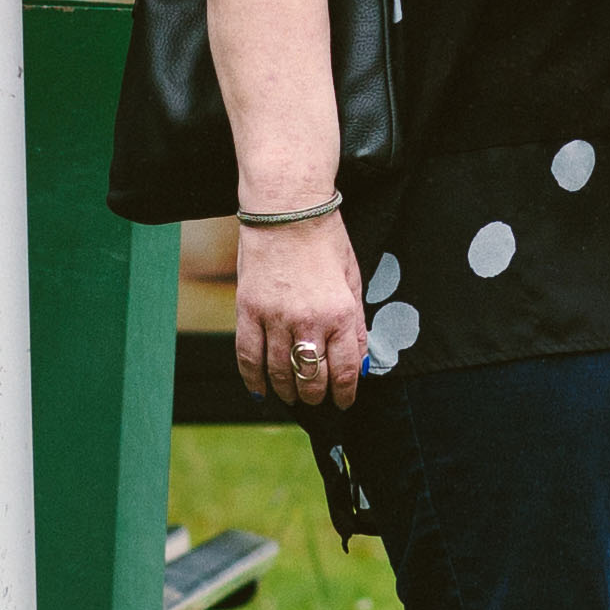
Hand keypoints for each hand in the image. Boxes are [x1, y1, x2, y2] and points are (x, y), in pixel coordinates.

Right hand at [236, 212, 373, 410]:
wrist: (287, 209)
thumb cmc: (325, 240)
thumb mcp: (353, 280)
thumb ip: (357, 323)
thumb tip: (361, 360)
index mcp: (340, 313)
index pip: (345, 369)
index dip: (345, 393)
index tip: (344, 401)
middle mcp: (309, 320)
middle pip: (312, 377)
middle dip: (316, 396)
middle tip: (317, 401)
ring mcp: (275, 317)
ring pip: (280, 372)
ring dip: (287, 391)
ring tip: (292, 396)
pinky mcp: (248, 309)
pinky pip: (248, 355)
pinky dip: (253, 378)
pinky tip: (260, 390)